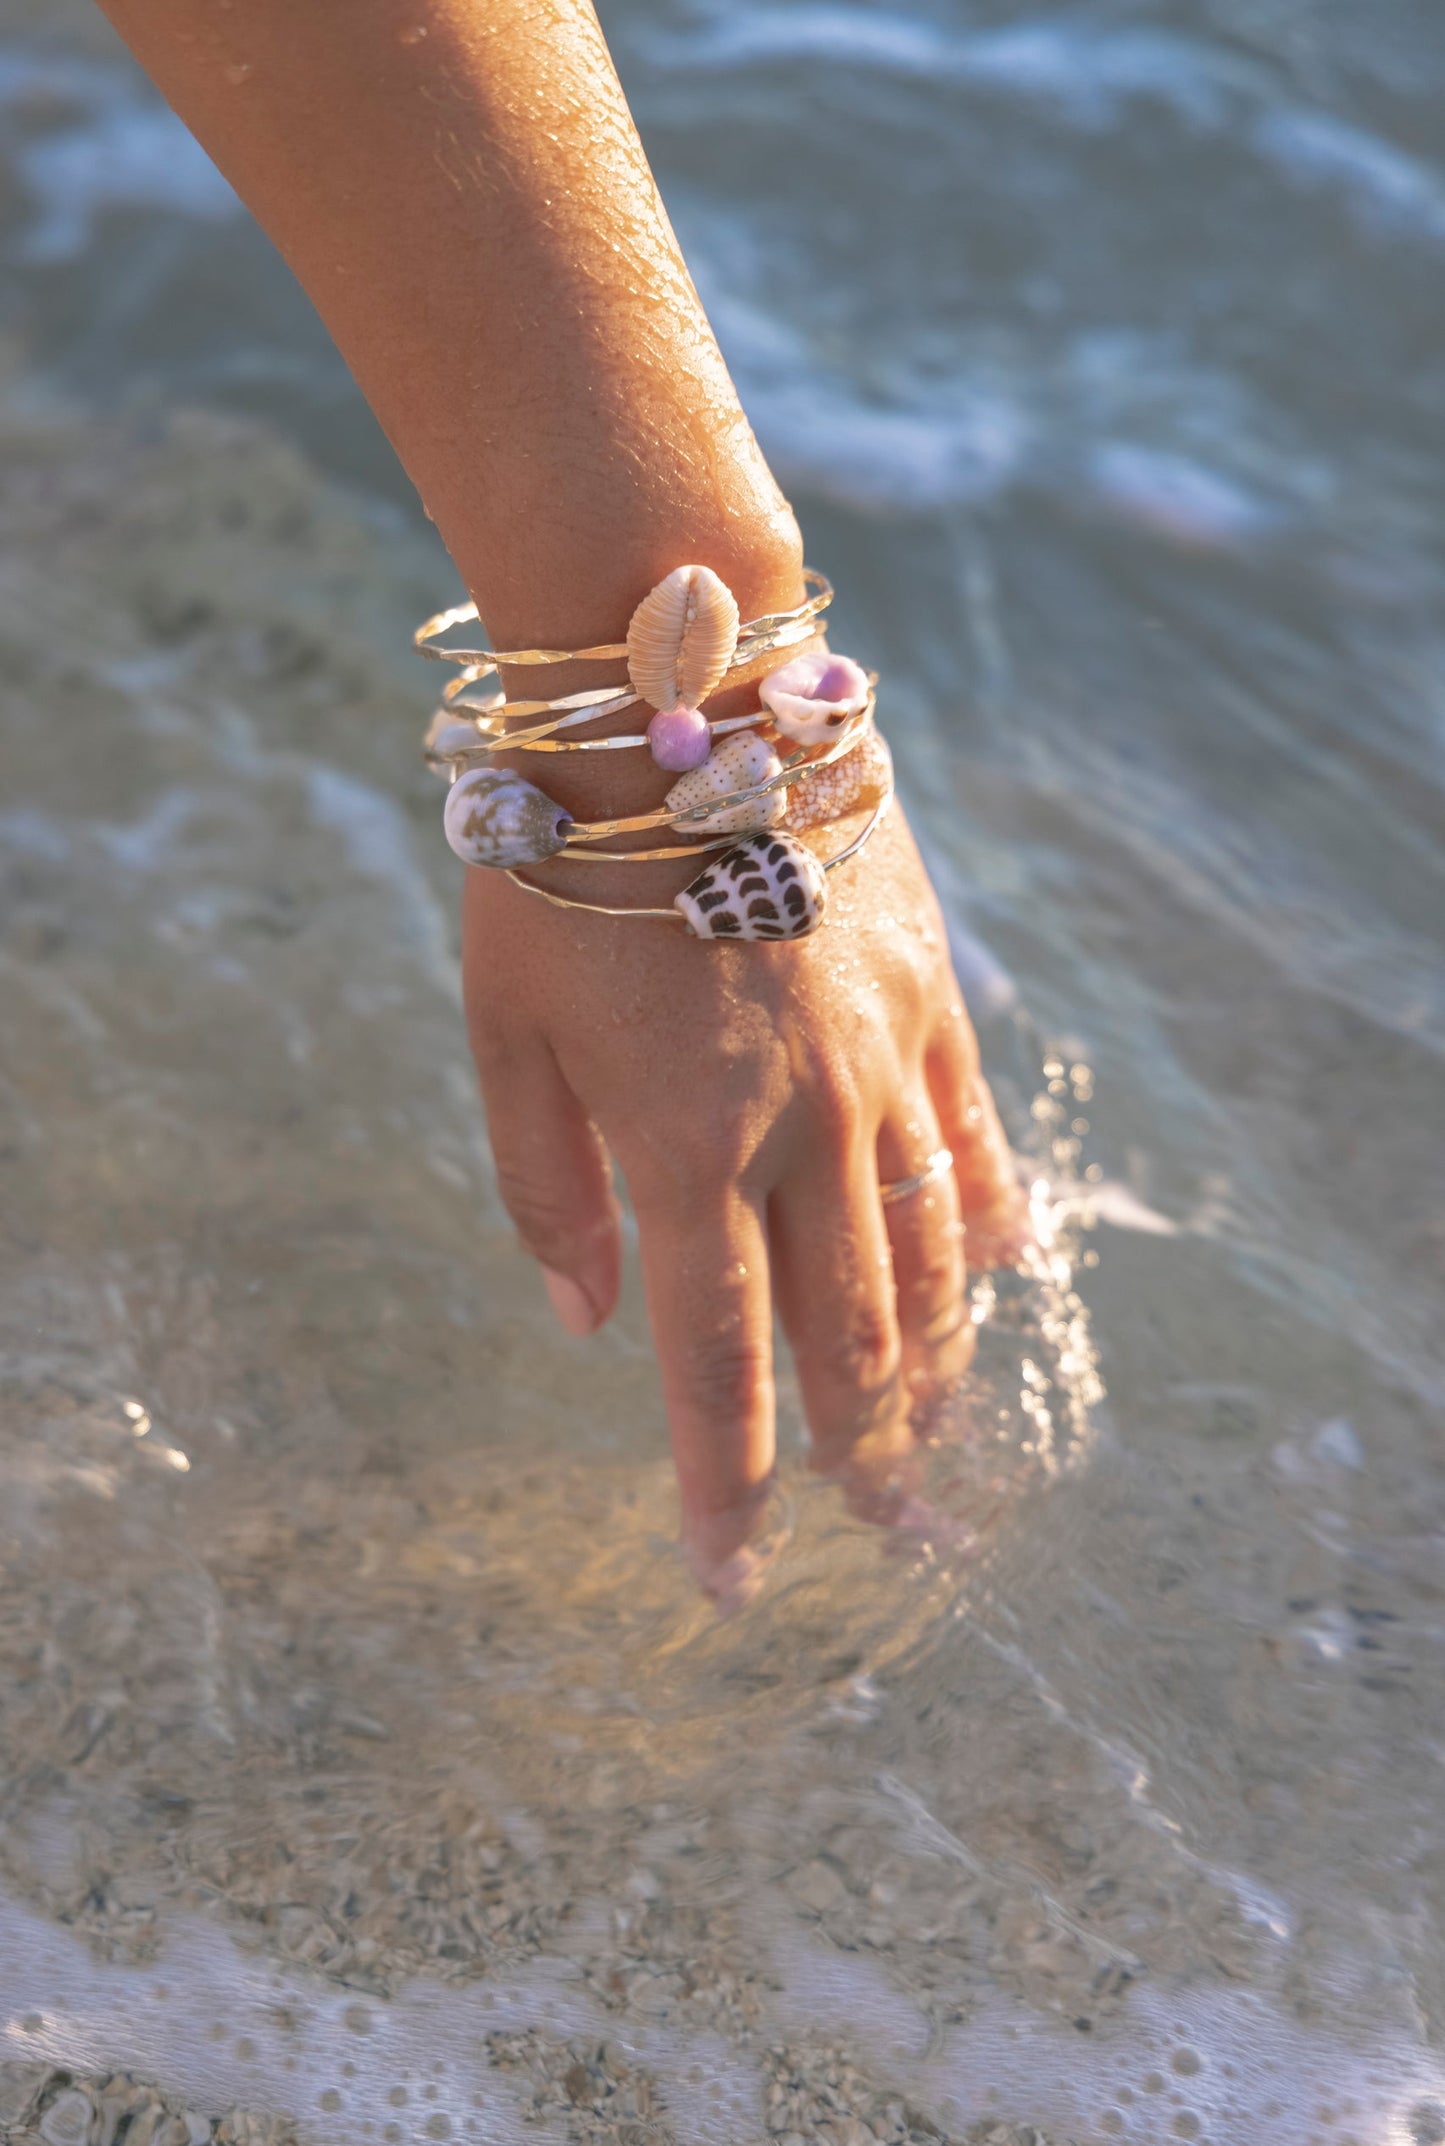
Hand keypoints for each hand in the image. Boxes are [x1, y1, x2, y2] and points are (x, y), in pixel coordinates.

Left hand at [461, 803, 1025, 1594]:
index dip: (727, 1483)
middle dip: (860, 1448)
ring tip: (937, 1442)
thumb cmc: (556, 856)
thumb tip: (585, 1321)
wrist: (676, 685)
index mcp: (682, 1140)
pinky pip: (974, 1132)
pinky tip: (1004, 1274)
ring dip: (936, 1361)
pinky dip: (988, 1216)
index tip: (733, 1582)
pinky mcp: (930, 994)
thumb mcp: (503, 1023)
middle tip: (882, 1537)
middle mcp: (802, 1119)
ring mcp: (884, 1057)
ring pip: (929, 1251)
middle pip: (847, 1328)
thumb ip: (544, 1183)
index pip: (714, 1359)